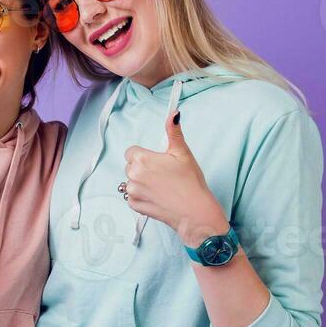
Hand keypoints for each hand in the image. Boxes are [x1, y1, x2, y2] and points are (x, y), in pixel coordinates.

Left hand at [122, 106, 228, 246]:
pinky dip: (142, 196)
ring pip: (131, 181)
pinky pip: (132, 197)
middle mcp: (133, 175)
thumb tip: (173, 114)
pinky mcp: (135, 206)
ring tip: (161, 186)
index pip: (131, 152)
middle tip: (162, 174)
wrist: (194, 212)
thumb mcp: (183, 153)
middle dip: (142, 168)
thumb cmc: (190, 182)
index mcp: (142, 160)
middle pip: (131, 166)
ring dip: (141, 182)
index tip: (157, 161)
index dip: (144, 155)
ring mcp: (133, 192)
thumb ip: (173, 132)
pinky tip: (157, 196)